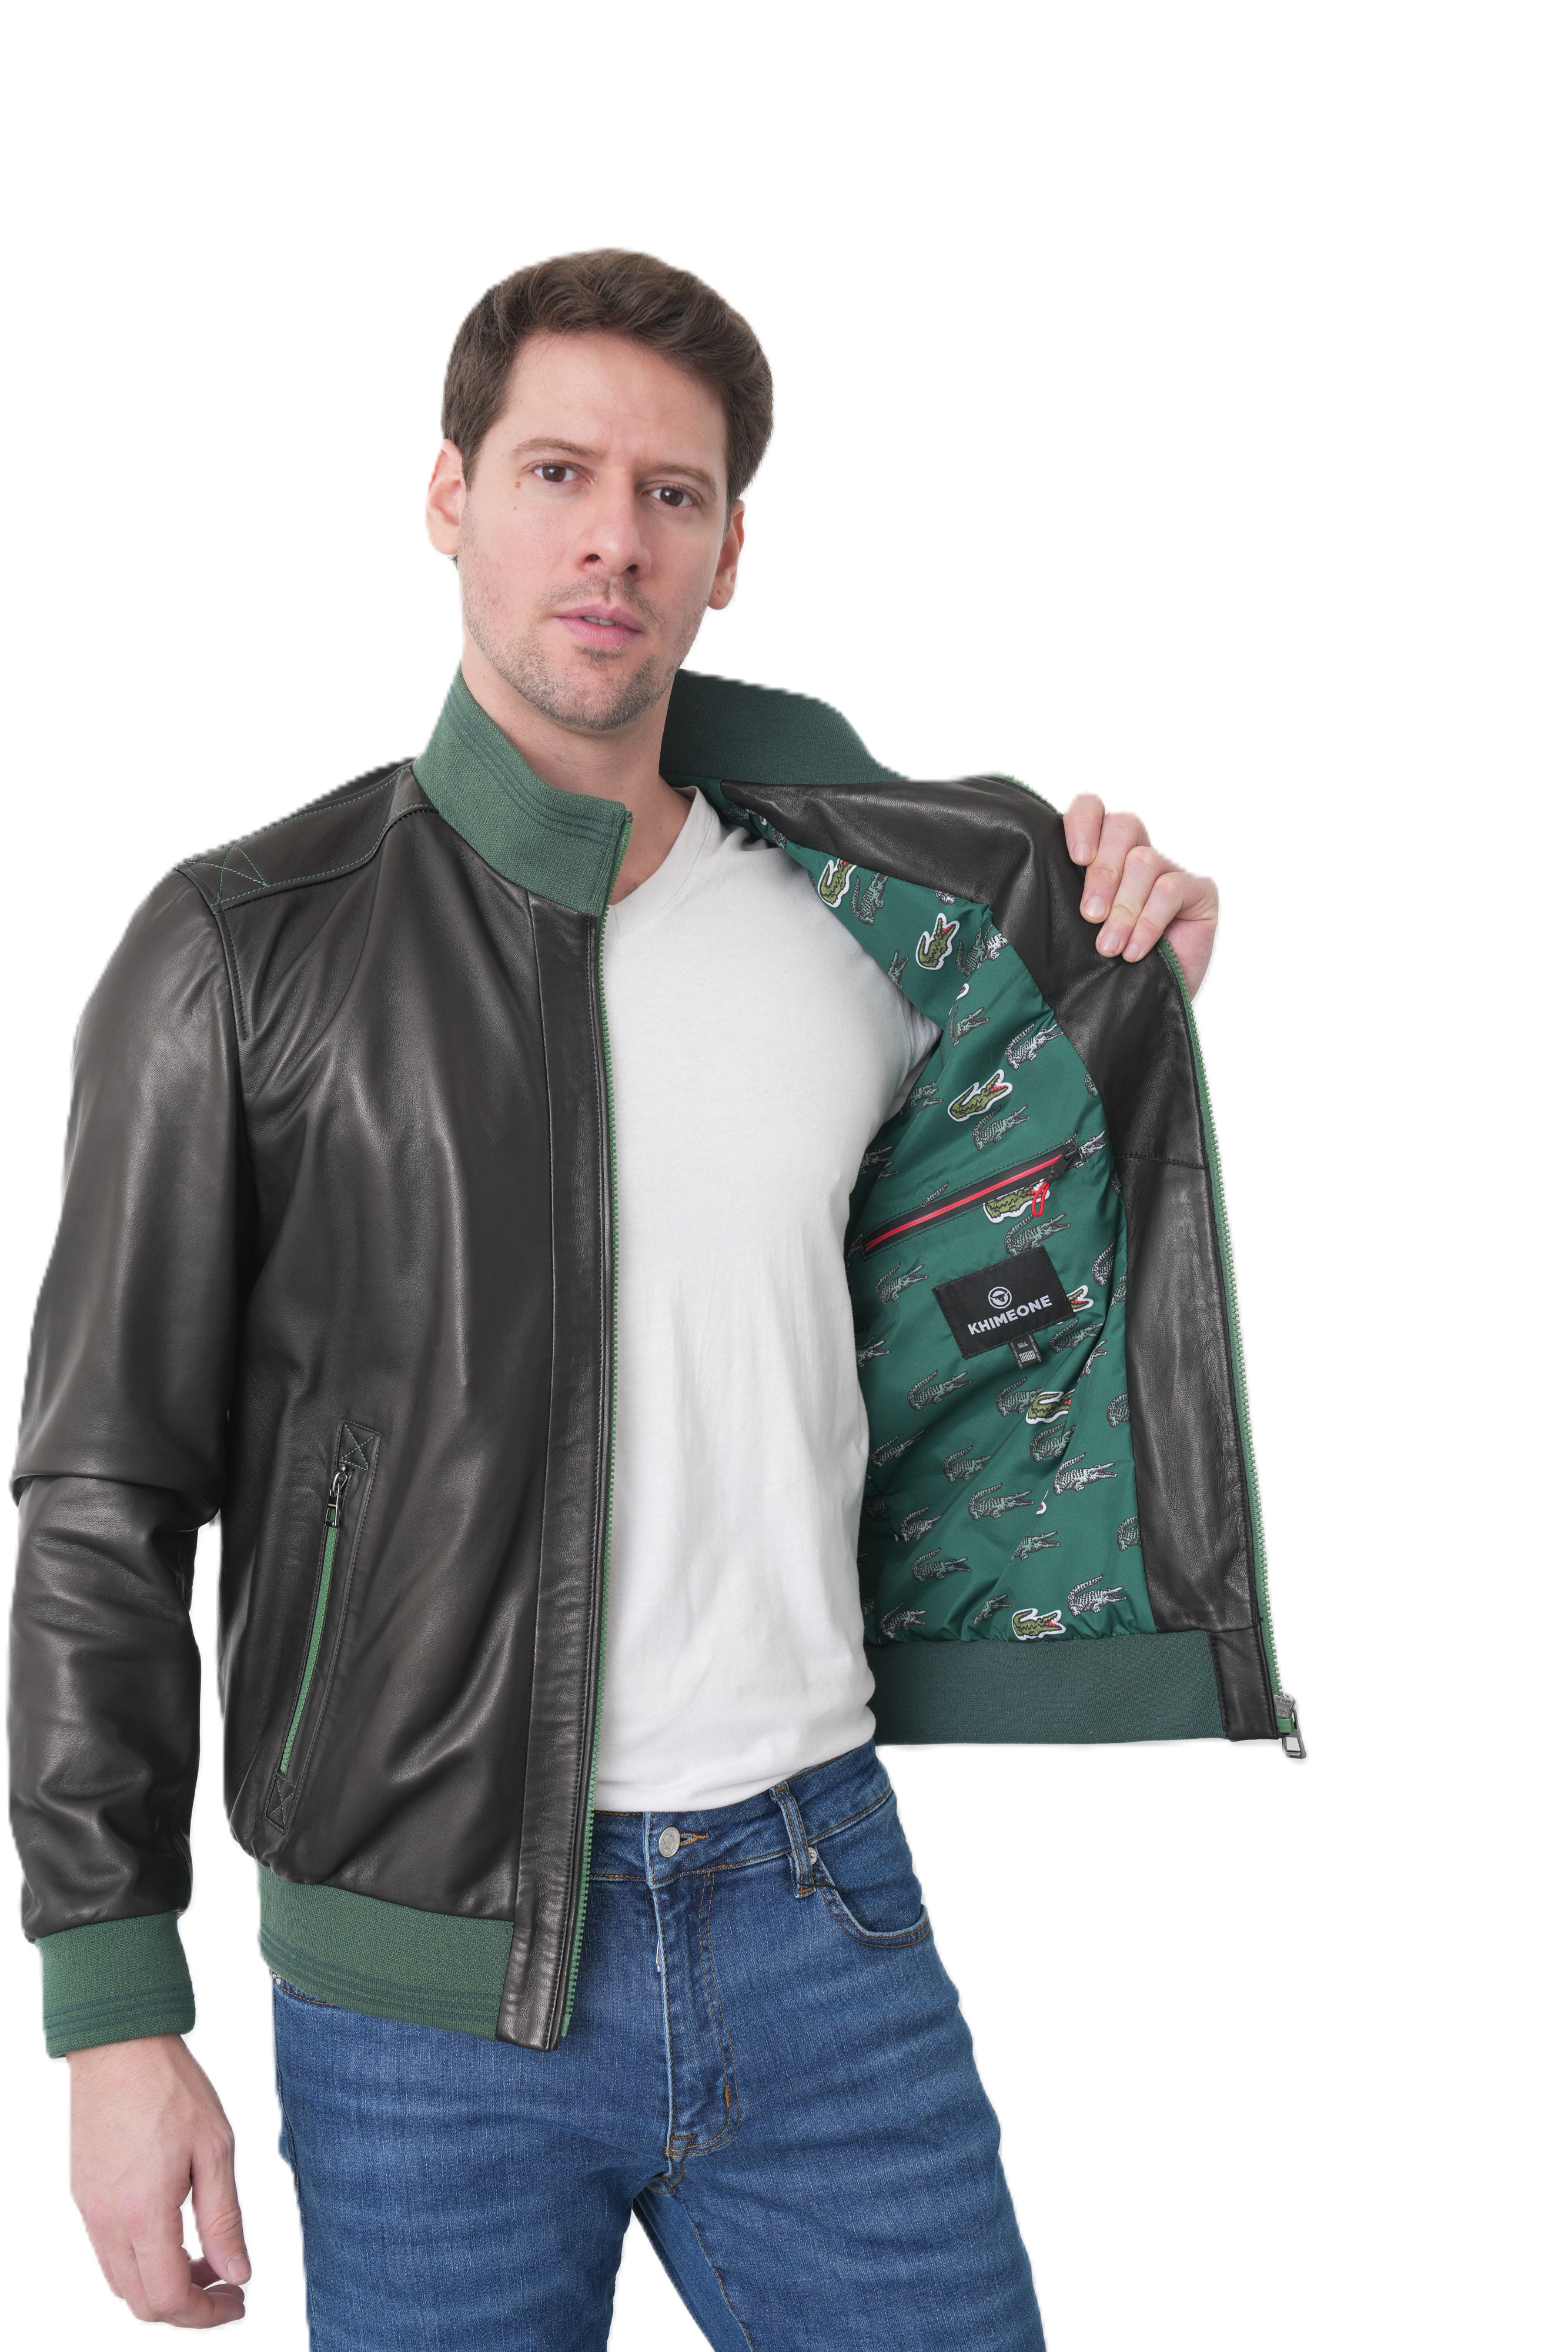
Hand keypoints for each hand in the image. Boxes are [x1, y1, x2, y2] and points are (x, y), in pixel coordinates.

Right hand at [68, 2035, 249, 2326]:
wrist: (120, 2046)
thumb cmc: (171, 2087)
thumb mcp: (216, 2149)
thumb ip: (224, 2219)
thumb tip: (238, 2274)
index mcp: (143, 2213)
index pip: (170, 2298)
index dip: (207, 2314)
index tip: (238, 2300)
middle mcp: (107, 2221)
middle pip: (142, 2302)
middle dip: (188, 2307)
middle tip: (227, 2285)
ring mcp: (90, 2210)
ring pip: (123, 2281)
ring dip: (164, 2285)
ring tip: (207, 2258)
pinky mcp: (84, 2195)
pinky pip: (109, 2252)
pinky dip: (143, 2261)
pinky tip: (176, 2232)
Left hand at [1064, 795, 1218, 994]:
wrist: (1140, 1009)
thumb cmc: (1102, 969)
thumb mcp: (1075, 930)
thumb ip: (1064, 897)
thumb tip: (1035, 877)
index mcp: (1102, 853)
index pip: (1093, 809)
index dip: (1083, 821)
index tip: (1075, 858)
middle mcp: (1136, 854)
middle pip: (1123, 827)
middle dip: (1102, 874)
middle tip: (1090, 916)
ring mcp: (1170, 870)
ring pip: (1144, 862)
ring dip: (1124, 908)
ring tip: (1109, 947)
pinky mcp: (1200, 891)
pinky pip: (1170, 890)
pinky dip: (1148, 922)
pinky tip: (1134, 951)